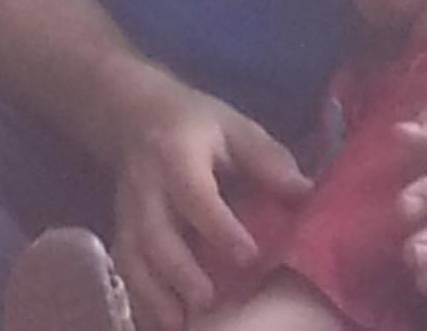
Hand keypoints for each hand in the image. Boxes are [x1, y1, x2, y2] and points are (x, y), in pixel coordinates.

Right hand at [105, 65, 309, 329]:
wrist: (137, 117)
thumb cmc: (197, 124)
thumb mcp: (233, 126)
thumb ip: (266, 159)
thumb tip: (306, 193)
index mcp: (177, 155)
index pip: (196, 195)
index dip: (219, 227)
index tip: (247, 255)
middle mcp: (146, 187)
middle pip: (156, 233)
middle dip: (180, 270)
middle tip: (209, 300)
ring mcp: (127, 212)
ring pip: (134, 257)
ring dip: (155, 293)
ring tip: (182, 322)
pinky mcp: (121, 231)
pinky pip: (125, 269)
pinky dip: (140, 298)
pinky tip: (160, 322)